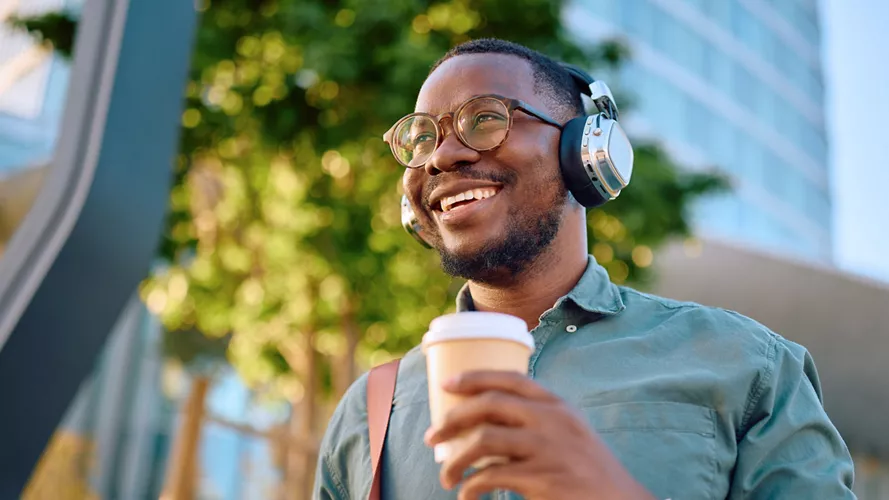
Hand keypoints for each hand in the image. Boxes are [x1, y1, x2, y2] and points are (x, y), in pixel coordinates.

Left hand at [424, 371, 654, 499]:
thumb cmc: (588, 469)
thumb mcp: (570, 432)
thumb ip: (537, 420)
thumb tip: (484, 424)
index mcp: (557, 405)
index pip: (511, 379)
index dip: (475, 377)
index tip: (447, 384)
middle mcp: (552, 420)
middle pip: (489, 405)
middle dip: (452, 419)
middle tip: (432, 438)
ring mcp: (548, 449)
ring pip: (484, 441)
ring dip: (456, 461)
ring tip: (447, 477)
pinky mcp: (543, 479)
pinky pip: (492, 477)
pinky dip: (472, 487)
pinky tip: (468, 496)